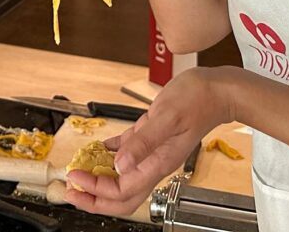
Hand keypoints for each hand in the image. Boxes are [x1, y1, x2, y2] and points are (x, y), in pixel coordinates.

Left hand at [64, 67, 232, 216]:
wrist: (218, 91)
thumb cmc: (197, 99)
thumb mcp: (167, 116)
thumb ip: (143, 141)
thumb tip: (120, 164)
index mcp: (158, 162)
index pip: (123, 191)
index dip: (97, 190)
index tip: (75, 178)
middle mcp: (155, 162)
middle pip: (123, 195)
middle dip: (95, 197)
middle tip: (71, 189)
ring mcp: (155, 152)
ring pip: (124, 177)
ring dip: (101, 178)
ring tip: (80, 169)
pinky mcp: (153, 137)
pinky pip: (128, 153)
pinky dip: (112, 155)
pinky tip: (101, 149)